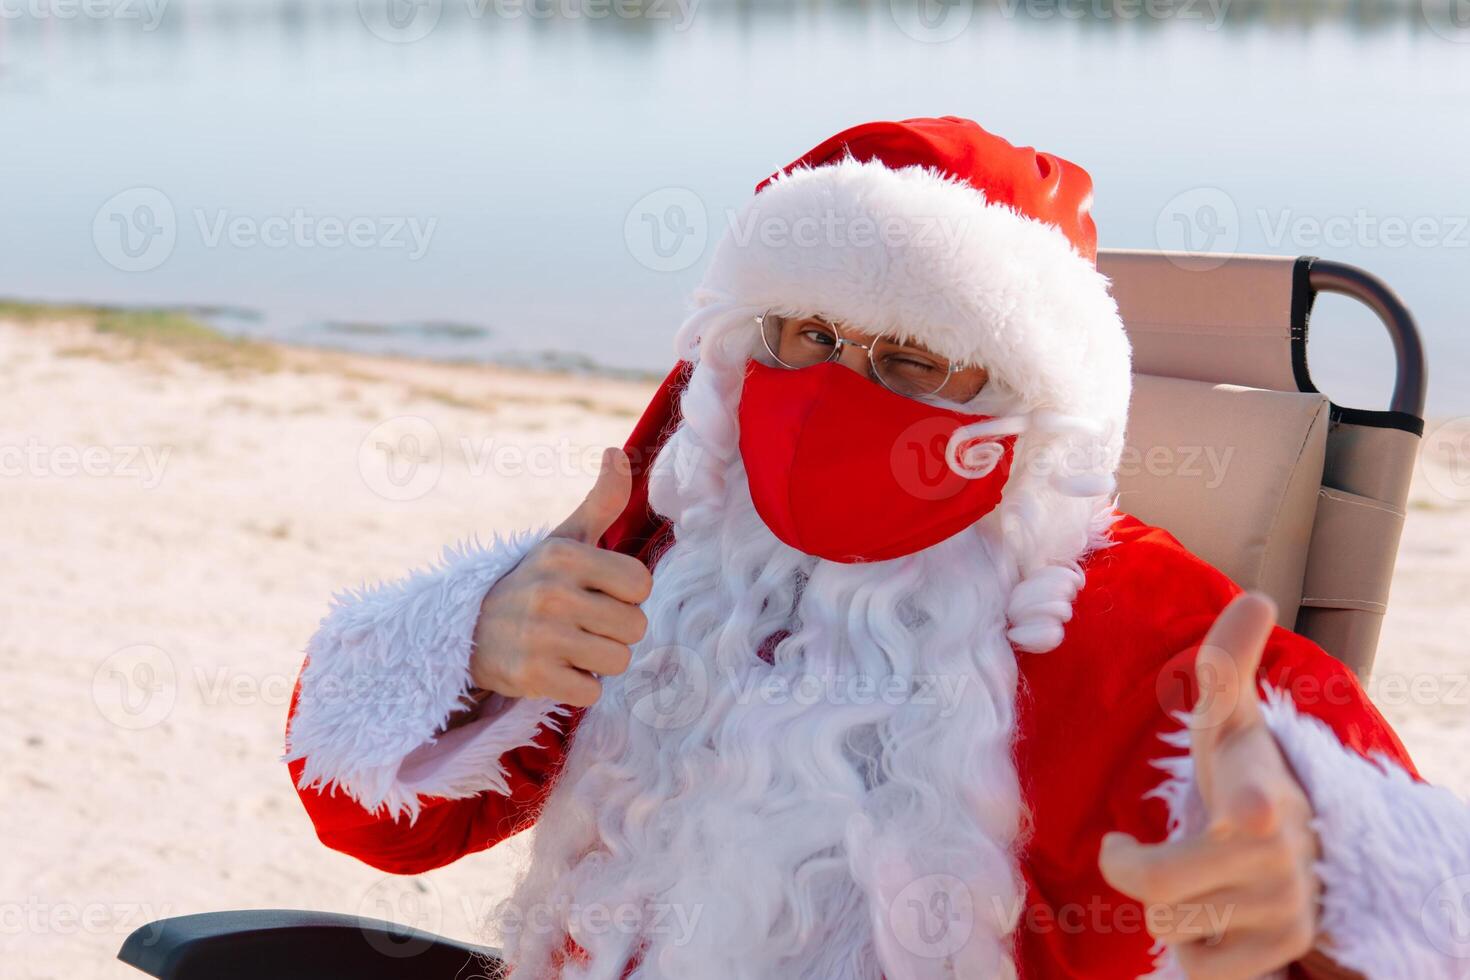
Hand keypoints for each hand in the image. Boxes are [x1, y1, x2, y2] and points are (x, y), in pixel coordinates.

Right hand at [470, 447, 652, 707]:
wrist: (464, 632)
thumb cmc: (531, 583)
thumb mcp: (564, 539)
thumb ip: (601, 501)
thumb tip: (617, 452)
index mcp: (564, 556)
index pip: (641, 584)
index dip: (626, 594)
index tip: (598, 593)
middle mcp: (551, 593)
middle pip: (635, 627)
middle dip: (614, 630)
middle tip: (581, 624)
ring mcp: (540, 637)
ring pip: (618, 661)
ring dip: (599, 661)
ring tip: (569, 646)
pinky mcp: (531, 678)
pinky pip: (592, 691)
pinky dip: (579, 686)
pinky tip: (556, 669)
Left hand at [1099, 593, 1321, 978]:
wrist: (1297, 854)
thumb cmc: (1239, 778)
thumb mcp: (1227, 726)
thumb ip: (1228, 664)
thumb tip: (1258, 594)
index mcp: (1258, 792)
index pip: (1255, 800)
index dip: (1248, 810)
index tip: (1247, 814)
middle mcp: (1276, 855)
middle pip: (1154, 887)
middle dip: (1133, 870)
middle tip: (1136, 851)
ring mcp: (1283, 909)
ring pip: (1168, 927)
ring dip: (1165, 906)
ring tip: (1195, 878)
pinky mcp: (1280, 953)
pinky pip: (1196, 968)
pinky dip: (1191, 949)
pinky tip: (1212, 917)